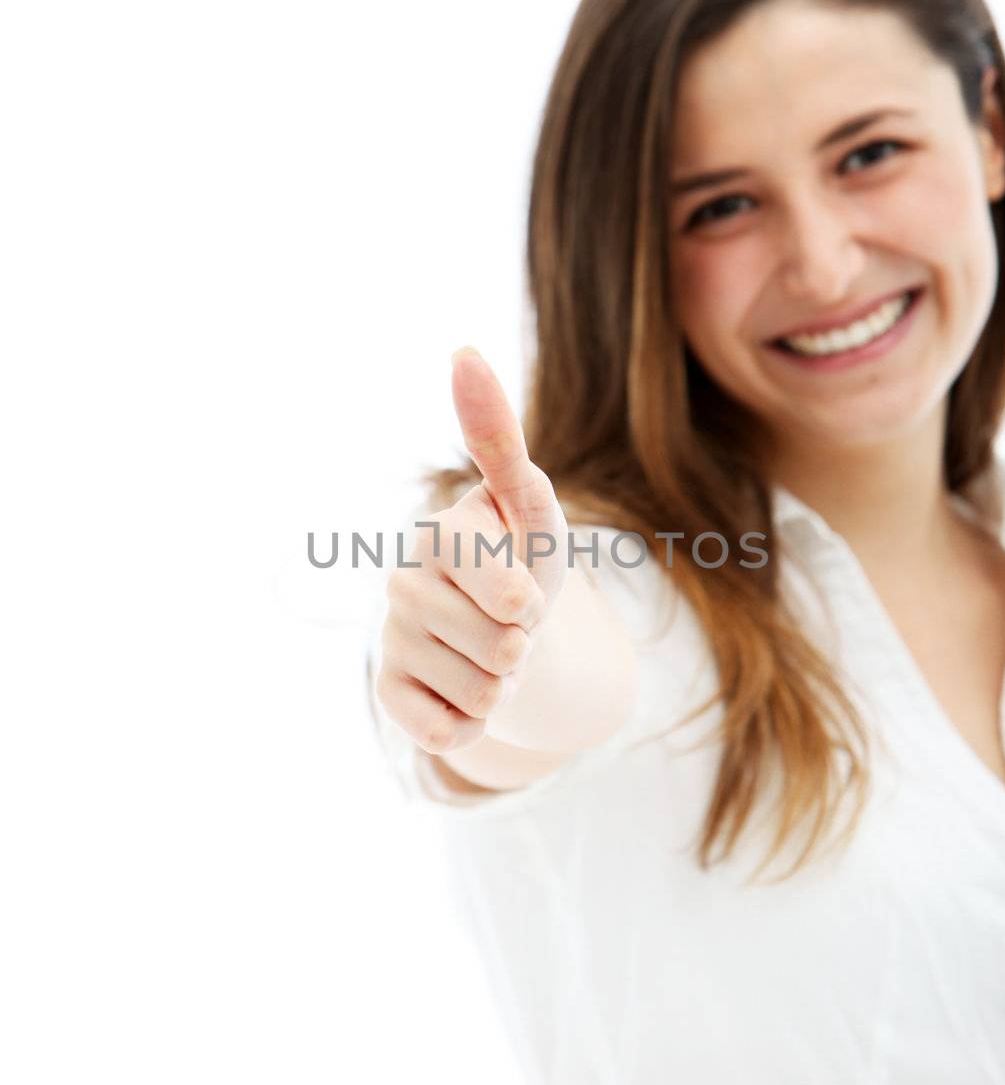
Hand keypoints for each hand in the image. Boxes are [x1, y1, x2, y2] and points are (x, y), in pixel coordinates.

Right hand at [375, 348, 570, 753]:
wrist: (507, 627)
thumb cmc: (522, 553)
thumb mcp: (529, 499)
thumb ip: (498, 435)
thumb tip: (461, 350)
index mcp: (437, 536)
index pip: (511, 597)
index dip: (535, 603)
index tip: (523, 586)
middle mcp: (401, 585)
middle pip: (503, 651)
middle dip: (525, 647)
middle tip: (511, 625)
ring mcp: (391, 641)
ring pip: (485, 696)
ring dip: (506, 685)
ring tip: (492, 653)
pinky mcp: (389, 695)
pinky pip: (449, 734)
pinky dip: (473, 724)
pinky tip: (463, 691)